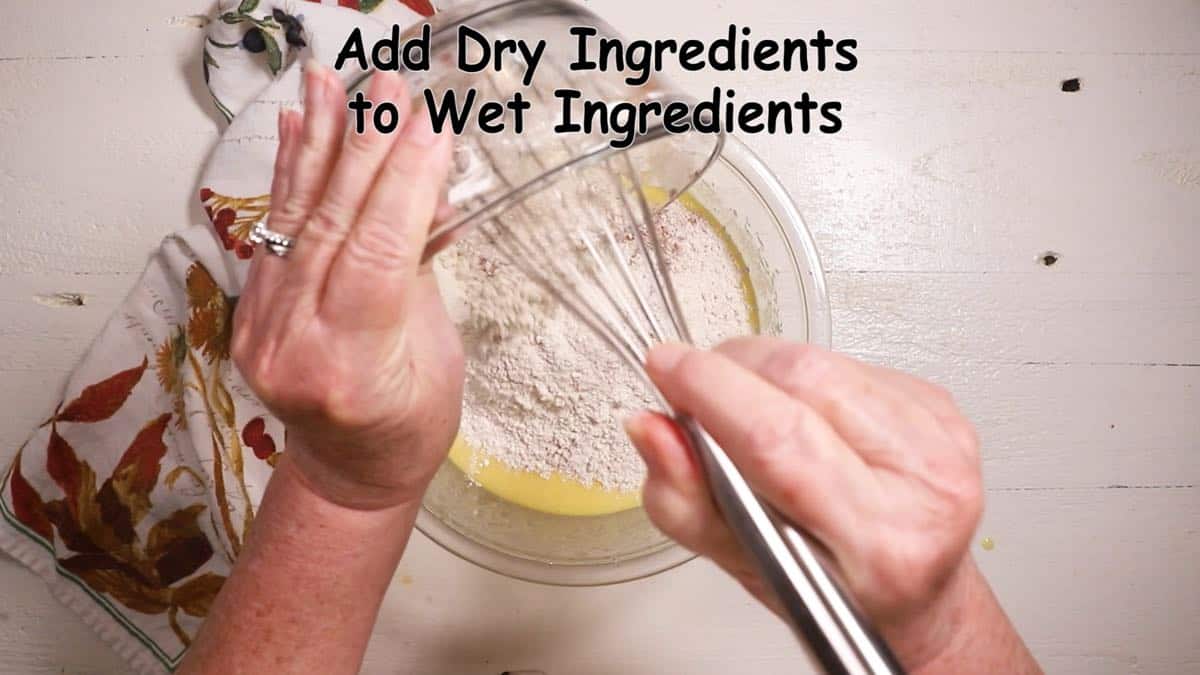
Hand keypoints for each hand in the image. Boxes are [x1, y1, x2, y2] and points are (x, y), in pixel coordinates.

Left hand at [232, 63, 461, 509]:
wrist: (349, 472)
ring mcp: (262, 328)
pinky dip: (290, 175)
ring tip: (329, 83)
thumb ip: (421, 271)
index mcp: (353, 368)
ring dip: (319, 144)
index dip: (404, 185)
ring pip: (296, 221)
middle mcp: (295, 345)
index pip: (376, 254)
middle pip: (332, 226)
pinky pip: (274, 233)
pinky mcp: (250, 312)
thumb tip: (427, 183)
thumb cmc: (411, 425)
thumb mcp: (438, 356)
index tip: (429, 127)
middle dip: (364, 148)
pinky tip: (299, 127)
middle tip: (388, 88)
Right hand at [625, 338, 1021, 670]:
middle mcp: (923, 484)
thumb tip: (650, 427)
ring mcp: (942, 438)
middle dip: (731, 370)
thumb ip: (684, 500)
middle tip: (697, 391)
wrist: (915, 595)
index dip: (712, 391)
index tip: (666, 368)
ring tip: (746, 406)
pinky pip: (848, 359)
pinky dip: (802, 375)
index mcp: (877, 541)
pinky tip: (799, 411)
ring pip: (822, 359)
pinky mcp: (942, 406)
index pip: (780, 440)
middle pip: (803, 382)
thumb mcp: (743, 564)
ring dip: (763, 368)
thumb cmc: (833, 589)